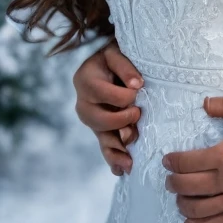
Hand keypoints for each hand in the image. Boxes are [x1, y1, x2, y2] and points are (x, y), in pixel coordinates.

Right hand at [73, 41, 143, 175]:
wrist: (107, 63)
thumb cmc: (114, 55)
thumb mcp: (117, 52)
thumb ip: (125, 66)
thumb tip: (137, 85)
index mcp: (85, 80)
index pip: (101, 93)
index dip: (122, 96)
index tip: (139, 90)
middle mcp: (83, 102)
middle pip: (98, 119)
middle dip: (120, 121)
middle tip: (138, 115)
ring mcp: (91, 118)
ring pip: (101, 137)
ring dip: (116, 150)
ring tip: (130, 162)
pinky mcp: (99, 129)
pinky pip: (104, 146)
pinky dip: (113, 159)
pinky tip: (121, 170)